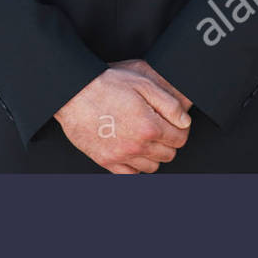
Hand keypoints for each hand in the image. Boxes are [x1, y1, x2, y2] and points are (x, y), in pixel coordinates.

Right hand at [54, 65, 190, 172]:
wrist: (73, 93)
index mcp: (149, 126)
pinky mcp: (106, 161)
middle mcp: (137, 145)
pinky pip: (131, 174)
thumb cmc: (106, 85)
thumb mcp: (142, 83)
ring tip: (144, 138)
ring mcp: (121, 156)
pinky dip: (135, 165)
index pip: (180, 139)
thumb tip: (184, 120)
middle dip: (168, 142)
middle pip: (168, 154)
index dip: (180, 129)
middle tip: (159, 128)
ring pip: (152, 167)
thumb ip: (169, 103)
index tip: (173, 124)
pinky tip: (131, 149)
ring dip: (153, 154)